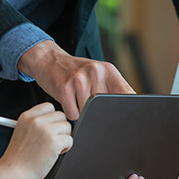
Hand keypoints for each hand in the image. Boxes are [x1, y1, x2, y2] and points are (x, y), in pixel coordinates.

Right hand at [0, 103, 72, 178]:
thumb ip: (36, 123)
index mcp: (27, 116)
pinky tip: (55, 153)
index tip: (50, 127)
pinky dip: (66, 148)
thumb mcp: (22, 131)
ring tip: (52, 148)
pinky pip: (70, 139)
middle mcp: (36, 120)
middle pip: (61, 116)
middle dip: (59, 128)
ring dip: (63, 138)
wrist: (14, 172)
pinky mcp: (54, 141)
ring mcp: (46, 130)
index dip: (52, 118)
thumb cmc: (18, 157)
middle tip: (51, 140)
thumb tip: (56, 121)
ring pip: (67, 127)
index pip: (49, 107)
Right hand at [18, 40, 134, 119]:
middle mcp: (95, 72)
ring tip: (76, 98)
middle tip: (90, 102)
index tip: (130, 118)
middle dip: (99, 112)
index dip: (130, 108)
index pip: (127, 93)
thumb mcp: (97, 73)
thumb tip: (127, 111)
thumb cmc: (75, 71)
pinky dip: (71, 112)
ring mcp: (79, 80)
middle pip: (105, 108)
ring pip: (88, 113)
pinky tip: (68, 100)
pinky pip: (73, 114)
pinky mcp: (64, 88)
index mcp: (108, 71)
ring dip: (82, 112)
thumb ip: (112, 89)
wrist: (48, 59)